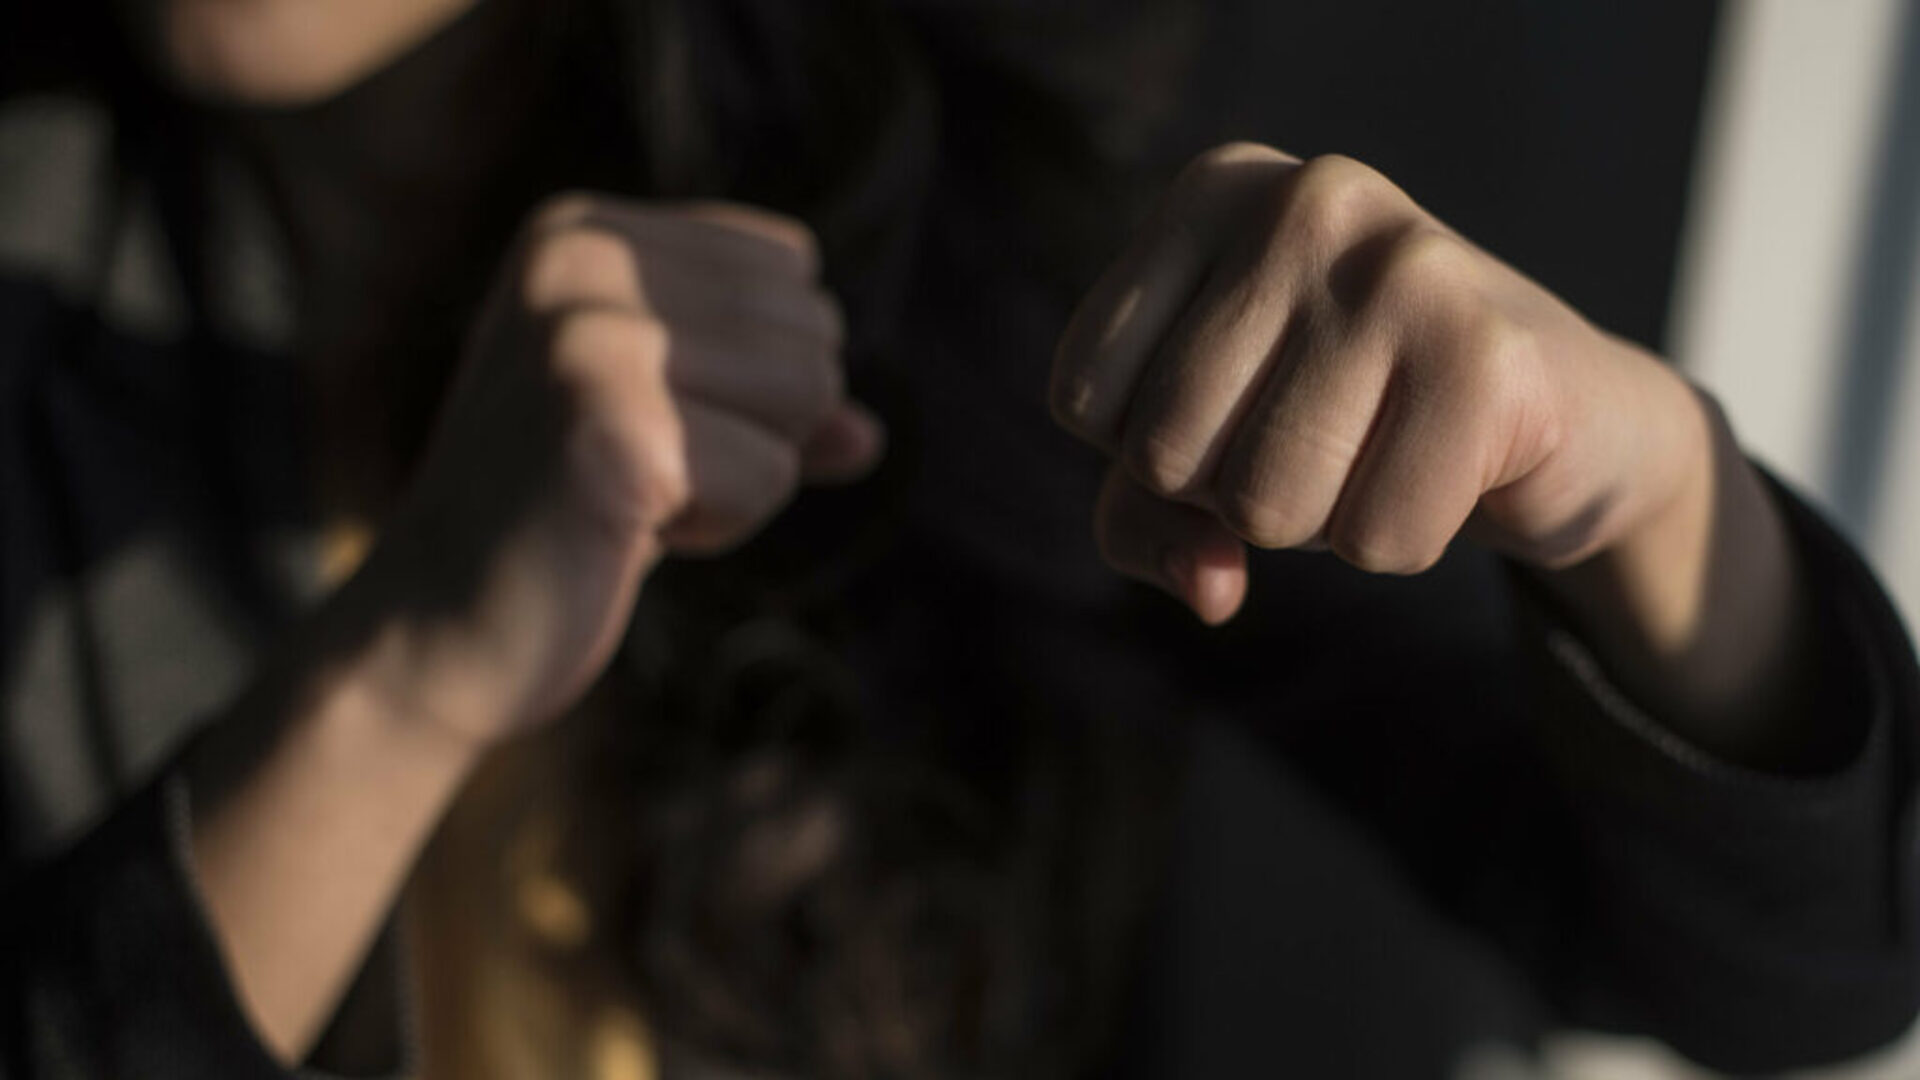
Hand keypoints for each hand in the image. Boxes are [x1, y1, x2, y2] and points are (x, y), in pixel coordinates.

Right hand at [339, 194, 881, 743]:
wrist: (437, 634)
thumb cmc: (561, 522)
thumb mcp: (671, 429)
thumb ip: (772, 405)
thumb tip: (868, 434)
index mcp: (581, 229)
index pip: (788, 267)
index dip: (756, 374)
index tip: (644, 420)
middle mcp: (578, 259)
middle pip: (811, 330)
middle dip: (759, 428)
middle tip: (638, 471)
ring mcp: (589, 336)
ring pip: (807, 396)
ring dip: (743, 478)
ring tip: (633, 498)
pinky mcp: (612, 425)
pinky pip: (772, 473)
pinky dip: (721, 526)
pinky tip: (623, 534)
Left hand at [1052, 144, 1711, 633]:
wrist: (1568, 414)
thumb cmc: (1348, 420)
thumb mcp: (1205, 451)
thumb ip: (1144, 522)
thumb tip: (1210, 589)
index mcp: (1214, 191)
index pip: (1083, 397)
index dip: (1153, 453)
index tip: (1245, 405)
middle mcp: (1304, 201)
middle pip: (1165, 454)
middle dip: (1234, 493)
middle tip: (1326, 436)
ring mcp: (1403, 266)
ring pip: (1263, 506)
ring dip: (1321, 523)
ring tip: (1384, 447)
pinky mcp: (1488, 355)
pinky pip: (1373, 540)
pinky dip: (1403, 542)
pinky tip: (1451, 467)